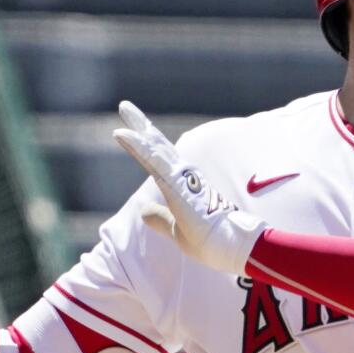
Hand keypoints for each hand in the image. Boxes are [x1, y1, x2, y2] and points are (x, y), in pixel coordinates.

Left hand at [113, 100, 266, 273]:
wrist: (230, 246)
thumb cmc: (210, 240)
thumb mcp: (176, 230)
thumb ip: (160, 218)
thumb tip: (142, 210)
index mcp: (183, 185)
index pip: (160, 160)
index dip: (144, 144)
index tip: (130, 130)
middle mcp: (183, 175)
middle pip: (157, 145)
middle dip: (142, 125)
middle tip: (125, 106)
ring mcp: (180, 177)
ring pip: (155, 148)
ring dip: (138, 128)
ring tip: (124, 108)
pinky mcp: (177, 183)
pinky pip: (153, 160)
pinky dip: (138, 146)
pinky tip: (124, 134)